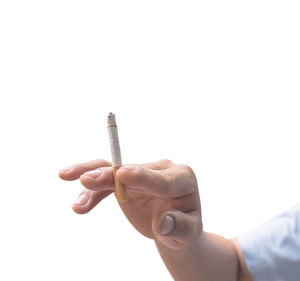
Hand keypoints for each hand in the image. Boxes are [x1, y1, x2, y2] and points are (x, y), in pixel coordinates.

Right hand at [59, 159, 202, 248]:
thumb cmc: (183, 226)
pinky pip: (107, 181)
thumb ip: (179, 227)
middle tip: (87, 179)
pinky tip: (79, 204)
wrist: (173, 223)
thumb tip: (164, 224)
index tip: (122, 174)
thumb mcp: (188, 233)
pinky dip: (92, 191)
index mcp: (182, 178)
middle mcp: (161, 169)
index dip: (142, 177)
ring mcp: (142, 172)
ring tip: (73, 191)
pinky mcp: (127, 179)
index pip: (162, 179)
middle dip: (109, 176)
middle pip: (133, 170)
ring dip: (93, 179)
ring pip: (114, 170)